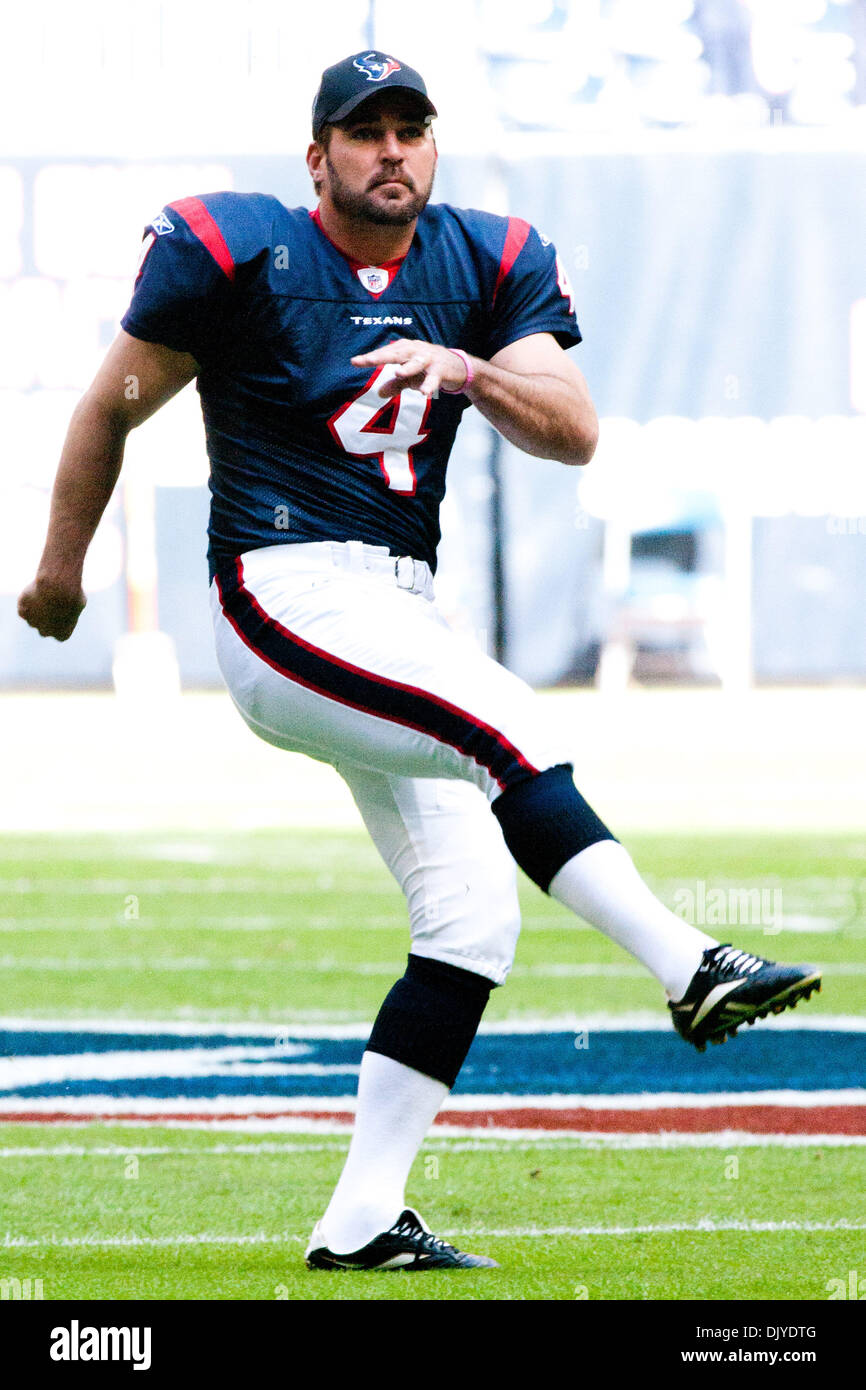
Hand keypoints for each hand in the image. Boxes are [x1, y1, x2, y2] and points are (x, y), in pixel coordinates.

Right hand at [18, 575, 86, 640]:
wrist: (56, 586)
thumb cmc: (72, 594)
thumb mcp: (79, 602)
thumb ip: (71, 609)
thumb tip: (66, 606)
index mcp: (62, 634)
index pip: (60, 633)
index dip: (62, 621)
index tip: (65, 610)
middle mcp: (46, 633)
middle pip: (45, 629)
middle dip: (48, 618)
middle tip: (54, 602)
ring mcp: (32, 622)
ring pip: (33, 619)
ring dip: (37, 610)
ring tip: (46, 594)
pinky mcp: (22, 611)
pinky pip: (23, 609)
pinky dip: (26, 603)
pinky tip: (34, 593)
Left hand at [351, 339, 469, 398]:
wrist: (460, 367)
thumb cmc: (430, 369)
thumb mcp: (411, 378)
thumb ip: (395, 384)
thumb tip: (379, 393)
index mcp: (406, 349)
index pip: (385, 353)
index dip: (370, 357)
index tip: (354, 362)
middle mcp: (416, 350)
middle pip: (397, 353)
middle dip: (381, 357)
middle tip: (367, 361)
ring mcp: (430, 358)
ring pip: (416, 362)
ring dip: (408, 367)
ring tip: (398, 373)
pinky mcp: (442, 370)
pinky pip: (434, 378)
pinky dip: (430, 384)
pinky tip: (424, 392)